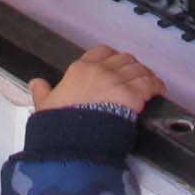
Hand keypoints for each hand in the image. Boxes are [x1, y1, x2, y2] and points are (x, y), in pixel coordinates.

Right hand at [29, 45, 162, 117]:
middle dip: (131, 67)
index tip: (116, 66)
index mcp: (80, 70)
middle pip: (124, 59)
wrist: (71, 142)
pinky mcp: (132, 96)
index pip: (102, 52)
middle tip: (134, 77)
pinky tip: (158, 90)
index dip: (112, 59)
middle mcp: (100, 71)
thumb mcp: (44, 106)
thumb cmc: (59, 126)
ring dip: (145, 76)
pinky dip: (156, 86)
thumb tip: (36, 83)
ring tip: (149, 84)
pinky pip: (149, 83)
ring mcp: (117, 82)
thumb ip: (42, 92)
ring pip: (139, 69)